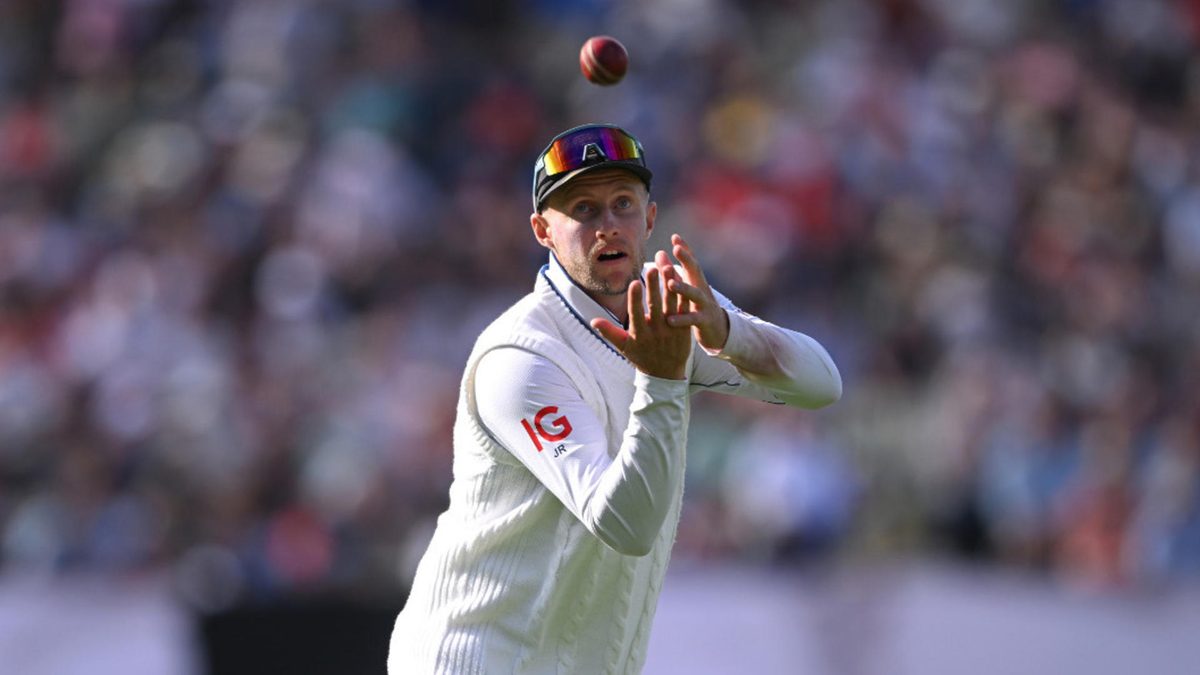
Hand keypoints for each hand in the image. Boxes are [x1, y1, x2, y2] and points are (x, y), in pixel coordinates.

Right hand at [591, 266, 691, 379]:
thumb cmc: (641, 358)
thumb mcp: (624, 347)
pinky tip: (682, 279)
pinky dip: (683, 294)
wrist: (665, 374)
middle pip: (655, 306)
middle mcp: (657, 331)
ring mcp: (672, 329)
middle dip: (654, 287)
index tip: (634, 283)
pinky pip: (685, 308)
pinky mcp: (685, 328)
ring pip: (672, 304)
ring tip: (668, 267)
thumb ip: (609, 332)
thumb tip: (592, 321)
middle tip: (653, 268)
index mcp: (640, 334)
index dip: (635, 299)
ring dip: (671, 285)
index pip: (636, 314)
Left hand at [659, 234, 728, 351]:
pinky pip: (693, 320)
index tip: (675, 237)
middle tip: (676, 249)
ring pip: (695, 294)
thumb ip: (672, 272)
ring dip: (683, 288)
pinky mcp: (704, 322)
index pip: (691, 262)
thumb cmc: (698, 306)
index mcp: (696, 281)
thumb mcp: (687, 288)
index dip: (684, 249)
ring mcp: (705, 305)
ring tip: (670, 283)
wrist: (719, 331)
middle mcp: (702, 289)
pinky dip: (682, 319)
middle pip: (696, 272)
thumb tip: (659, 252)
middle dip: (687, 259)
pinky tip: (669, 319)